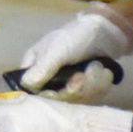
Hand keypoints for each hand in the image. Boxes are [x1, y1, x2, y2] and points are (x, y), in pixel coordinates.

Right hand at [18, 6, 132, 99]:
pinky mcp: (84, 89)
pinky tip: (103, 72)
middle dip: (74, 88)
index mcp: (34, 67)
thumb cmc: (75, 36)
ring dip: (90, 84)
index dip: (47, 94)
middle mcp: (48, 78)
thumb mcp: (57, 51)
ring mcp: (67, 85)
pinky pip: (90, 98)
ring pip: (76, 99)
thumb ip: (42, 68)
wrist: (106, 32)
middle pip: (57, 99)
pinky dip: (100, 85)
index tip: (58, 90)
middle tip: (82, 76)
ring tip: (96, 67)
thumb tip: (25, 85)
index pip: (31, 90)